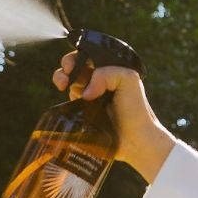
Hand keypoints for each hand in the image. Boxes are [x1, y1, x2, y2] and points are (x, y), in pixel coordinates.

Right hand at [52, 49, 174, 182]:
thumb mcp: (128, 80)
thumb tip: (85, 90)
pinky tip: (69, 100)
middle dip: (66, 66)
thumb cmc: (136, 110)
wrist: (135, 141)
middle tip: (65, 75)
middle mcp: (101, 82)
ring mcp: (91, 97)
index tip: (73, 64)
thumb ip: (107, 74)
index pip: (91, 56)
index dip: (78, 56)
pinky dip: (64, 97)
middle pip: (76, 67)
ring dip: (61, 79)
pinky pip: (69, 101)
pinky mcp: (84, 112)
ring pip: (70, 82)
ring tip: (62, 85)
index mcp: (112, 71)